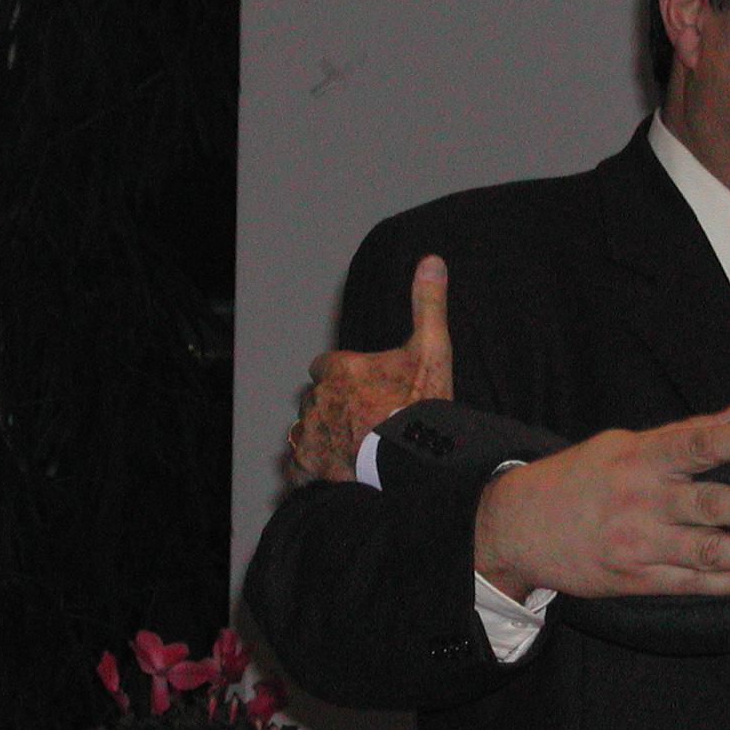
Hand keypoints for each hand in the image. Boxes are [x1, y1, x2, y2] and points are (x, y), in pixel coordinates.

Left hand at [285, 255, 452, 482]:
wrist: (418, 454)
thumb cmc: (423, 404)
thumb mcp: (433, 347)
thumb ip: (427, 303)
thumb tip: (431, 261)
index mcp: (341, 369)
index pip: (324, 367)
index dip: (341, 376)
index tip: (360, 387)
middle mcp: (319, 399)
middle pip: (314, 398)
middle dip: (331, 405)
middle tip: (359, 419)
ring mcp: (313, 433)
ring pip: (304, 428)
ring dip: (319, 433)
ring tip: (346, 444)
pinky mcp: (311, 464)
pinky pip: (296, 466)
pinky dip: (307, 468)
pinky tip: (325, 469)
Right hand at [472, 403, 729, 599]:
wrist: (515, 524)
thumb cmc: (577, 477)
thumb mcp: (622, 442)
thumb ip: (685, 431)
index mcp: (640, 456)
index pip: (698, 443)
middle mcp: (641, 498)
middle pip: (710, 504)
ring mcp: (637, 542)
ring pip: (706, 551)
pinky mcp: (632, 578)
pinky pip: (688, 584)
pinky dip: (729, 584)